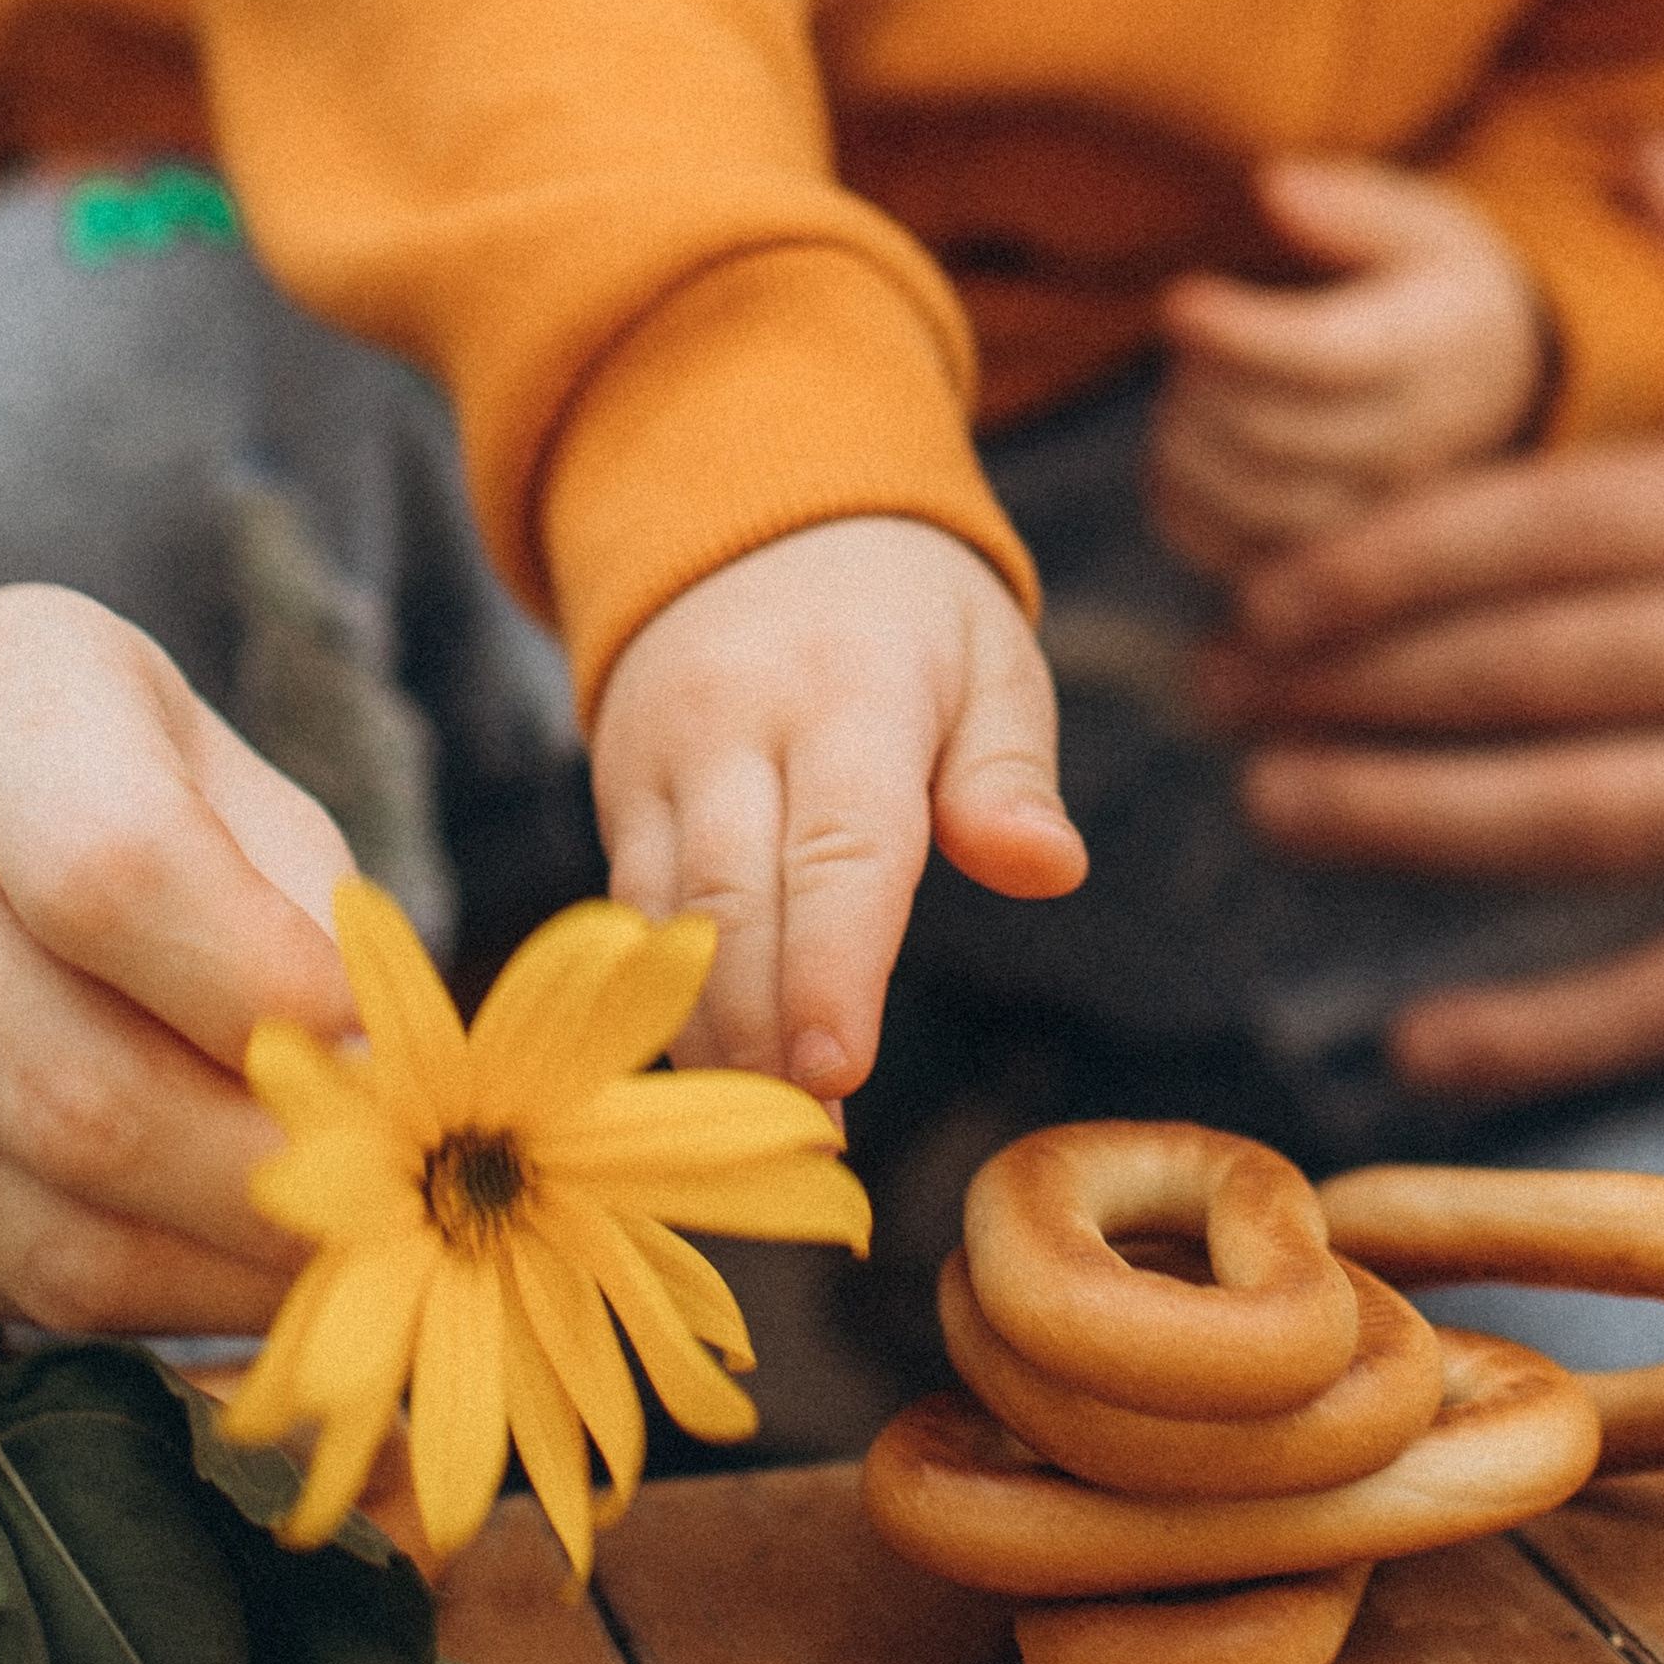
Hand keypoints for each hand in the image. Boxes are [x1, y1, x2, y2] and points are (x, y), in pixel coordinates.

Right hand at [0, 585, 358, 1332]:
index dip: (263, 998)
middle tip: (390, 1215)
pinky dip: (121, 1293)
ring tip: (322, 1261)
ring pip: (24, 1219)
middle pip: (71, 1084)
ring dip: (207, 1271)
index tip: (378, 1057)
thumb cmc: (98, 781)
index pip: (116, 874)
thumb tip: (378, 1102)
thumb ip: (304, 916)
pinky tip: (203, 1262)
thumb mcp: (217, 779)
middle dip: (266, 1182)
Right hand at [591, 516, 1082, 1097]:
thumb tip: (1049, 868)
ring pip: (662, 920)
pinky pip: (626, 912)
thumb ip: (1011, 774)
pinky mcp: (614, 793)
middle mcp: (734, 722)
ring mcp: (657, 758)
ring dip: (705, 1036)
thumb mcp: (991, 660)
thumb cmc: (907, 618)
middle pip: (731, 900)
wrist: (748, 518)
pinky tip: (710, 1072)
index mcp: (851, 690)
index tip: (839, 1072)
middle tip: (808, 1144)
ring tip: (761, 1136)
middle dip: (761, 1033)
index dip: (830, 969)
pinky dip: (661, 999)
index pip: (838, 846)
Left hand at [1147, 157, 1546, 574]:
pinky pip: (1229, 555)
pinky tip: (1187, 448)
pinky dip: (1181, 503)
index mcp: (1436, 351)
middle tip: (1188, 335)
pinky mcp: (1333, 569)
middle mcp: (1415, 449)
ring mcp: (1377, 523)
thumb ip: (1352, 206)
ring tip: (1189, 389)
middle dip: (1199, 382)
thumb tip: (1275, 189)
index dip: (1239, 336)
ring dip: (1184, 442)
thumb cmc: (1435, 293)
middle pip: (1270, 436)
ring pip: (1246, 505)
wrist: (1499, 394)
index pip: (1327, 358)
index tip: (1178, 301)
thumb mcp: (1425, 226)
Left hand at [1204, 140, 1663, 1106]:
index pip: (1540, 526)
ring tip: (1274, 811)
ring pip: (1581, 813)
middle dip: (1346, 686)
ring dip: (1403, 819)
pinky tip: (1423, 1037)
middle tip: (1218, 702)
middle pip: (1528, 666)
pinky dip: (1551, 1024)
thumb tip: (1646, 155)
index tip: (1265, 593)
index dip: (1378, 564)